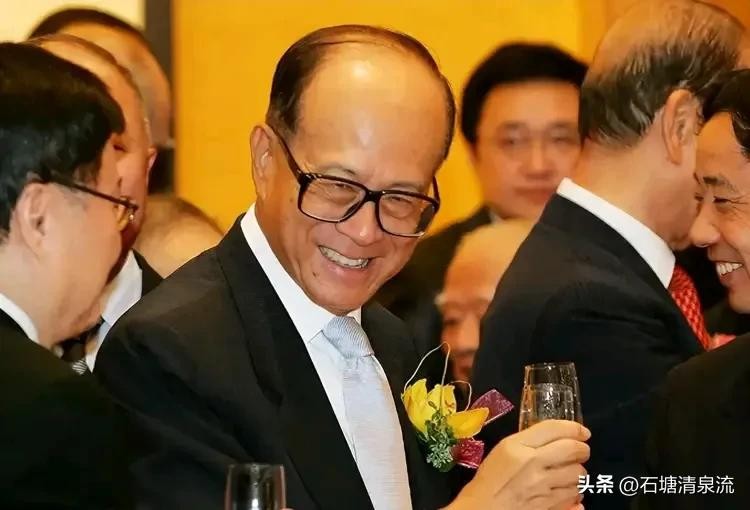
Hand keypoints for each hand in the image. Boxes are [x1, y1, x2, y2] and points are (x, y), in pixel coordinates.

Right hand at [446, 420, 589, 509]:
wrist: (483, 509)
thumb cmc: (490, 478)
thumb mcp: (504, 449)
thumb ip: (529, 440)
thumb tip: (558, 438)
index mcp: (518, 446)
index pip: (555, 429)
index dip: (574, 428)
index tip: (582, 432)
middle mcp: (534, 464)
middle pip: (572, 450)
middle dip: (583, 449)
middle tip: (582, 451)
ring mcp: (543, 487)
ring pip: (578, 475)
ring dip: (579, 472)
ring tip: (573, 472)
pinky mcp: (550, 506)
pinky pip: (575, 497)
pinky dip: (576, 493)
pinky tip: (570, 491)